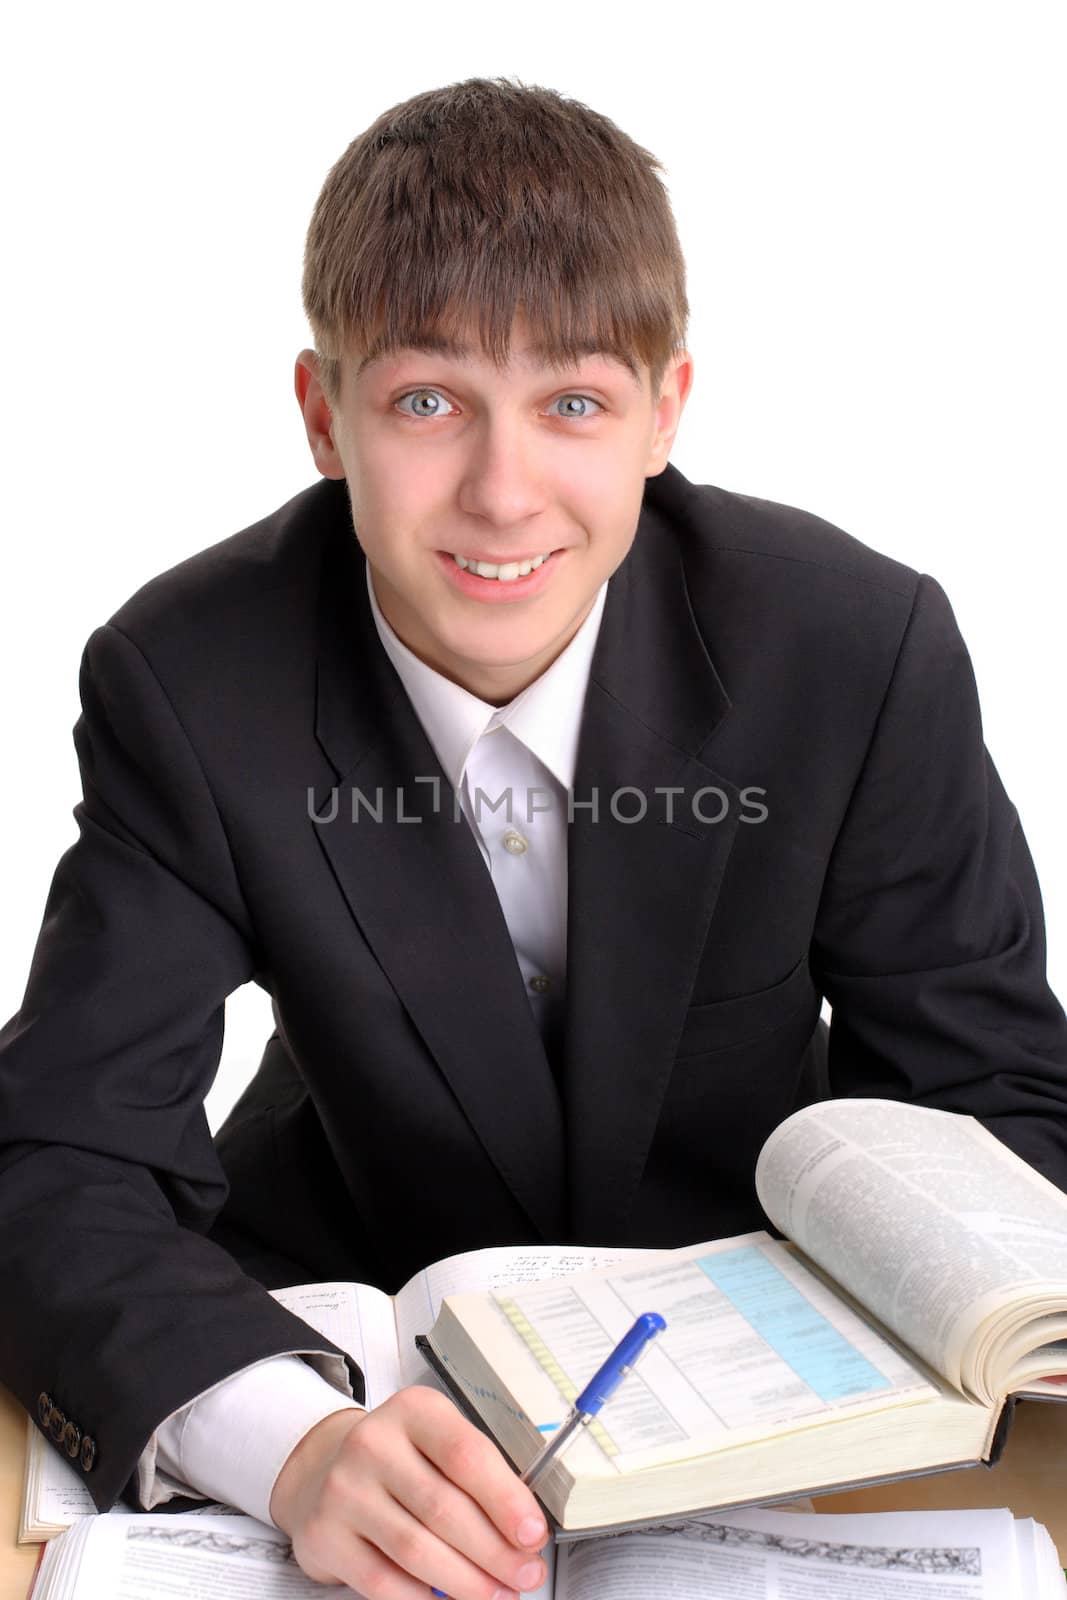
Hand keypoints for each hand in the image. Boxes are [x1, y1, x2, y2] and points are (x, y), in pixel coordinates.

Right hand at [270, 1386, 548, 1597]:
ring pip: (416, 1550)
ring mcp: (344, 1490)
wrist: (325, 1469)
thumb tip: (524, 1534)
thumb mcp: (438, 1442)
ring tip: (499, 1595)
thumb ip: (479, 1476)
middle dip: (495, 1552)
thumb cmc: (401, 1459)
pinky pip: (383, 1581)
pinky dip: (424, 1599)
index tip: (534, 1534)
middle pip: (444, 1508)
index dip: (505, 1500)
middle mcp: (373, 1443)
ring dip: (466, 1582)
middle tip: (526, 1574)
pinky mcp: (325, 1535)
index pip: (466, 1455)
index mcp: (414, 1411)